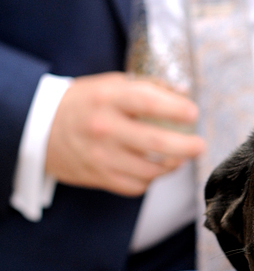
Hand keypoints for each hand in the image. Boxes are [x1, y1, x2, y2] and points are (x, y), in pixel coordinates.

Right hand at [46, 72, 204, 195]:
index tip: (193, 113)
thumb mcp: (109, 84)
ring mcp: (101, 157)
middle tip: (199, 145)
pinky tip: (154, 169)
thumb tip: (183, 94)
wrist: (38, 129)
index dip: (176, 109)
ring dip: (172, 165)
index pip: (148, 102)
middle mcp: (104, 129)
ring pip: (150, 170)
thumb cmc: (82, 103)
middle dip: (186, 146)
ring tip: (179, 157)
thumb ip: (147, 87)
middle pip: (156, 143)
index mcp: (107, 99)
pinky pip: (135, 186)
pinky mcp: (99, 177)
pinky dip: (150, 179)